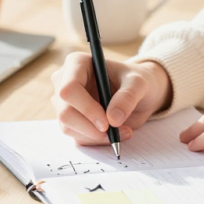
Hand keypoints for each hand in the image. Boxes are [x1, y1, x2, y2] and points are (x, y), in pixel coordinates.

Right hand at [51, 53, 171, 144]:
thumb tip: (113, 119)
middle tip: (114, 133)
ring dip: (96, 136)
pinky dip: (97, 140)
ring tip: (123, 132)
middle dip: (90, 127)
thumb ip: (128, 96)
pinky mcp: (71, 120)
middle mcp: (64, 82)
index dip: (86, 108)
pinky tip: (116, 134)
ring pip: (69, 128)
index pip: (69, 89)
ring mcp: (65, 103)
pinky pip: (77, 136)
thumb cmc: (135, 80)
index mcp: (77, 64)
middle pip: (65, 112)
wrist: (138, 93)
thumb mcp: (138, 83)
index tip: (106, 122)